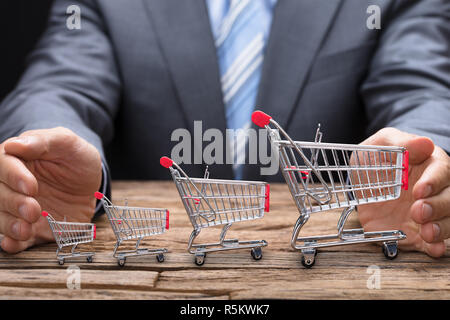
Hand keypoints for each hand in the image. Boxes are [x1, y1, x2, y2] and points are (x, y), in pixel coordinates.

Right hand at [0, 127, 101, 252]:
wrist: (90, 182)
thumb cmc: (76, 157)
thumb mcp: (67, 143)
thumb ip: (43, 141)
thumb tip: (14, 144)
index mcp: (16, 159)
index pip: (2, 165)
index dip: (13, 177)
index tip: (31, 186)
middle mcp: (11, 185)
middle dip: (13, 204)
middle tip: (33, 210)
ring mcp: (19, 208)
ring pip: (1, 217)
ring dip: (9, 225)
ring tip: (26, 230)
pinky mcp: (30, 228)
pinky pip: (13, 238)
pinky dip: (11, 243)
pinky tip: (16, 242)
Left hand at [357, 128, 448, 256]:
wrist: (361, 182)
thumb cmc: (376, 158)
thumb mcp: (381, 145)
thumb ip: (400, 144)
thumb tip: (424, 143)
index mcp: (430, 165)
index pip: (441, 172)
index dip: (433, 182)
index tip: (419, 190)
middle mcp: (435, 190)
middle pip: (449, 199)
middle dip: (437, 207)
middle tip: (418, 211)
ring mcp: (428, 212)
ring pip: (448, 221)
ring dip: (441, 228)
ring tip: (427, 232)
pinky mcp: (418, 231)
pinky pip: (434, 242)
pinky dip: (436, 246)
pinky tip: (433, 247)